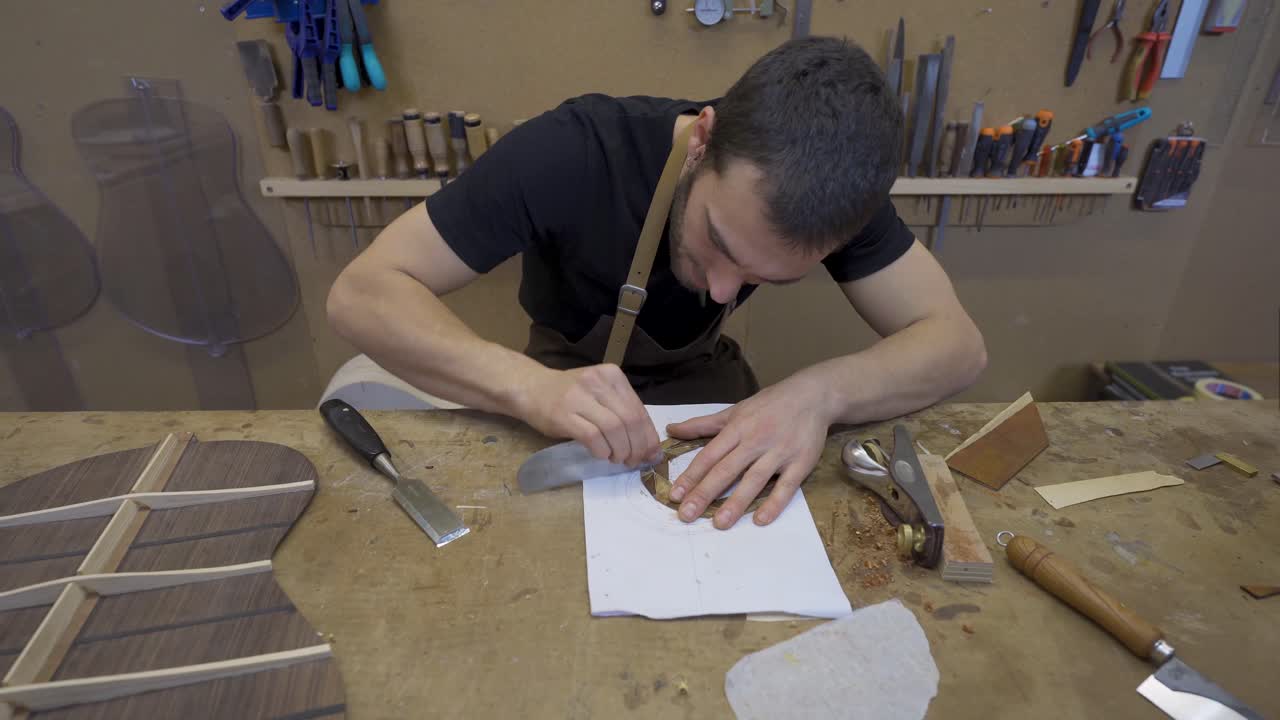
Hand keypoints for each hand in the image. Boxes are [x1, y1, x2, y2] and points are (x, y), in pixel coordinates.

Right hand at [517, 364, 659, 466]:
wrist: (530, 388)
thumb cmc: (568, 394)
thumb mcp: (598, 392)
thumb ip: (621, 411)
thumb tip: (648, 443)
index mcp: (612, 376)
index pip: (639, 409)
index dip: (649, 436)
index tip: (652, 454)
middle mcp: (598, 382)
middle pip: (630, 420)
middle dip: (638, 446)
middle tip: (635, 461)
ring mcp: (579, 397)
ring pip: (614, 428)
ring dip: (621, 450)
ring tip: (618, 459)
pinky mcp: (563, 414)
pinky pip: (592, 437)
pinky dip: (602, 451)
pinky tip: (602, 455)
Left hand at [666, 374, 834, 528]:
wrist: (813, 395)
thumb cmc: (769, 404)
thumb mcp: (734, 411)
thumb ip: (703, 424)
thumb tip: (671, 430)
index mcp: (737, 428)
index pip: (709, 456)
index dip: (691, 476)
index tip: (675, 496)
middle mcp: (755, 441)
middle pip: (726, 470)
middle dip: (705, 493)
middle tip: (687, 515)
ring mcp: (779, 453)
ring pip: (754, 480)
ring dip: (736, 503)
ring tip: (719, 523)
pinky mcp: (800, 463)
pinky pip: (786, 487)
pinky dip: (774, 503)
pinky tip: (761, 520)